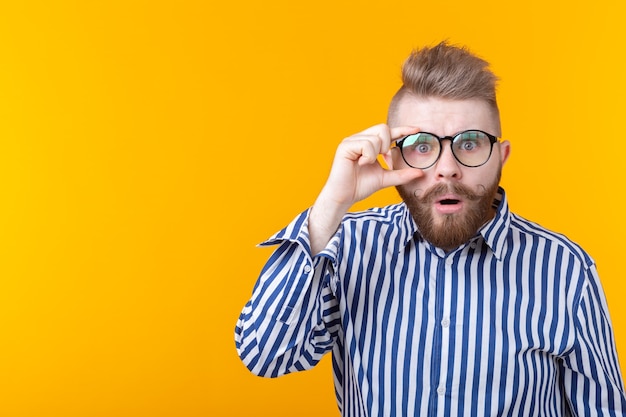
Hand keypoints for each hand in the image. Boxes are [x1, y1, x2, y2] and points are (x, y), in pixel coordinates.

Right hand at [308, 124, 423, 253]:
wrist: (344, 197)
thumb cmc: (360, 187)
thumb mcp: (385, 179)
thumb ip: (401, 174)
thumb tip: (420, 172)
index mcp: (368, 144)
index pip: (388, 132)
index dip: (402, 129)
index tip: (417, 130)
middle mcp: (359, 139)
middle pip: (383, 128)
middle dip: (387, 144)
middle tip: (381, 158)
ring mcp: (351, 141)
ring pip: (375, 138)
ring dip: (376, 154)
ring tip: (366, 164)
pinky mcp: (345, 146)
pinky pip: (366, 144)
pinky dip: (368, 156)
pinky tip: (361, 163)